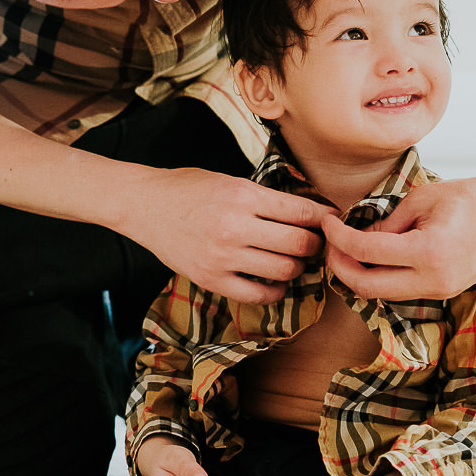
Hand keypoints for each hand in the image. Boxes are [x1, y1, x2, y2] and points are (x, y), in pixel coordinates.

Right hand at [120, 167, 333, 303]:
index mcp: (243, 195)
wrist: (144, 204)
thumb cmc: (189, 188)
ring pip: (284, 271)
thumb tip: (311, 214)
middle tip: (315, 243)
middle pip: (299, 244)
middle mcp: (235, 226)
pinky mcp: (210, 279)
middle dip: (315, 245)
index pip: (302, 212)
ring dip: (297, 268)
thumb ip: (266, 198)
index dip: (325, 218)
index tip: (331, 221)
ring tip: (293, 260)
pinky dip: (275, 290)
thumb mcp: (231, 180)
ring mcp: (222, 256)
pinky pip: (259, 295)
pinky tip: (273, 280)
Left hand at [321, 171, 475, 300]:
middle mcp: (433, 280)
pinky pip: (400, 291)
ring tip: (347, 248)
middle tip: (330, 243)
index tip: (327, 222)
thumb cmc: (472, 197)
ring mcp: (440, 290)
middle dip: (340, 266)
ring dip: (358, 275)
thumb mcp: (422, 199)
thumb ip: (386, 223)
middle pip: (366, 287)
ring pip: (382, 294)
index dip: (338, 237)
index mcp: (428, 252)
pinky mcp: (443, 292)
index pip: (365, 251)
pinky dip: (380, 277)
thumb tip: (356, 239)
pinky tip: (373, 257)